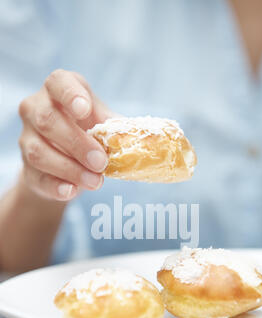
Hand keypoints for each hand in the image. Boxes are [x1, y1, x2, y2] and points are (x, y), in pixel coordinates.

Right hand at [18, 69, 112, 200]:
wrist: (64, 162)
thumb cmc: (86, 131)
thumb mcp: (102, 123)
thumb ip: (115, 127)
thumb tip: (135, 137)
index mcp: (57, 90)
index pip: (58, 83)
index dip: (70, 95)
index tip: (84, 109)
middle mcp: (35, 109)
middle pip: (47, 121)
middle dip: (76, 143)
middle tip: (100, 162)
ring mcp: (26, 139)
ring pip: (39, 152)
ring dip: (70, 169)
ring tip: (95, 181)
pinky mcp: (28, 169)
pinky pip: (37, 177)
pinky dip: (56, 186)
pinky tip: (72, 191)